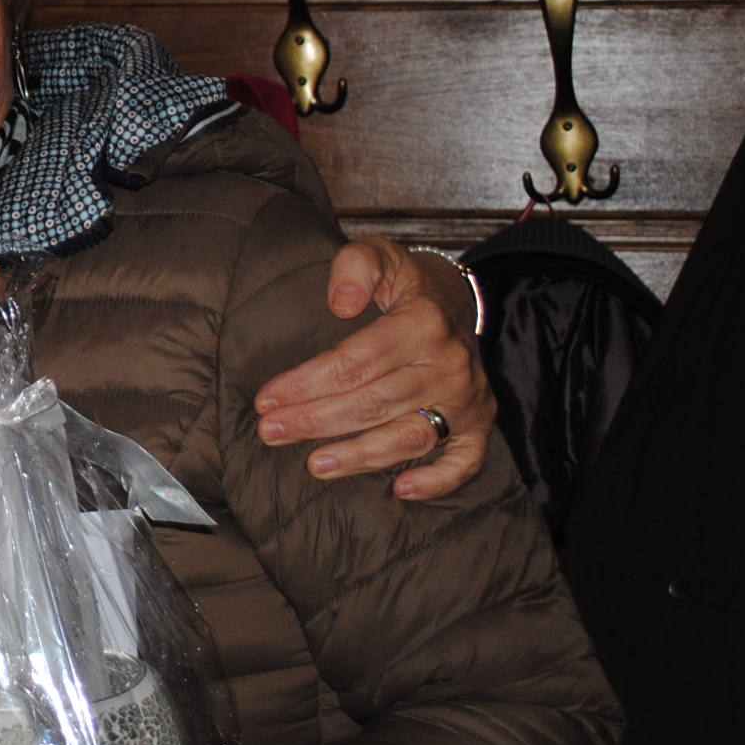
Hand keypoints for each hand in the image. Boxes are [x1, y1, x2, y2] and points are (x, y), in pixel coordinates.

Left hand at [255, 238, 492, 499]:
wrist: (463, 301)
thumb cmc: (406, 285)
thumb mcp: (380, 255)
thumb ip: (355, 267)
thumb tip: (339, 304)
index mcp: (422, 323)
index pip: (356, 361)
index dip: (308, 382)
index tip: (267, 399)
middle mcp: (448, 365)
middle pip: (373, 402)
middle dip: (316, 421)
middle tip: (271, 433)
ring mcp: (466, 399)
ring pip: (409, 436)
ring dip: (361, 456)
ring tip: (315, 466)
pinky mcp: (478, 424)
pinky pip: (465, 461)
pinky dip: (438, 481)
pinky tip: (402, 490)